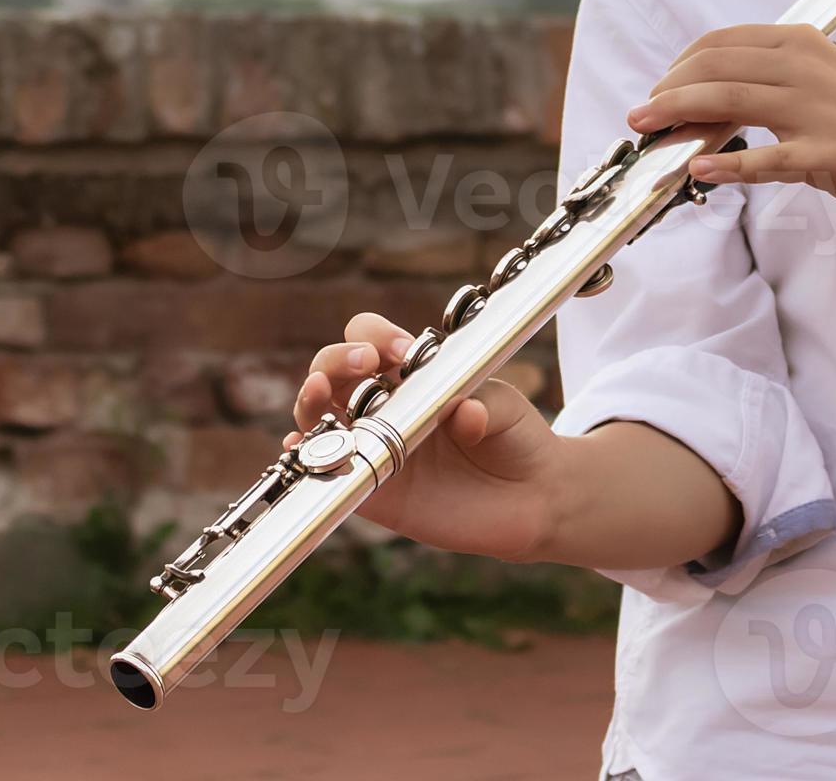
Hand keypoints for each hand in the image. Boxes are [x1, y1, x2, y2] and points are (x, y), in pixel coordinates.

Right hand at [287, 310, 561, 562]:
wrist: (534, 499)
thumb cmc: (515, 438)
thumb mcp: (506, 407)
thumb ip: (486, 404)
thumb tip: (464, 414)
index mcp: (410, 376)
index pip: (369, 339)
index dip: (375, 336)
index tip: (405, 351)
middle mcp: (383, 407)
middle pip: (332, 370)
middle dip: (337, 359)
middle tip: (368, 364)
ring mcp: (374, 447)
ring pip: (319, 416)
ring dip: (310, 399)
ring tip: (320, 393)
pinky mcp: (375, 492)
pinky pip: (329, 473)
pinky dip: (306, 457)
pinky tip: (300, 446)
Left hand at [624, 22, 835, 222]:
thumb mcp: (815, 78)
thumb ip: (765, 78)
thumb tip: (702, 93)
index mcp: (798, 42)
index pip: (719, 43)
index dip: (678, 66)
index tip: (658, 90)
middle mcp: (803, 67)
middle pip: (715, 69)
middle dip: (667, 91)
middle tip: (640, 115)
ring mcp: (815, 110)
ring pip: (730, 101)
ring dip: (680, 115)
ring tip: (650, 131)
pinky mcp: (827, 154)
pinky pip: (769, 159)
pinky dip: (730, 166)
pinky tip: (701, 170)